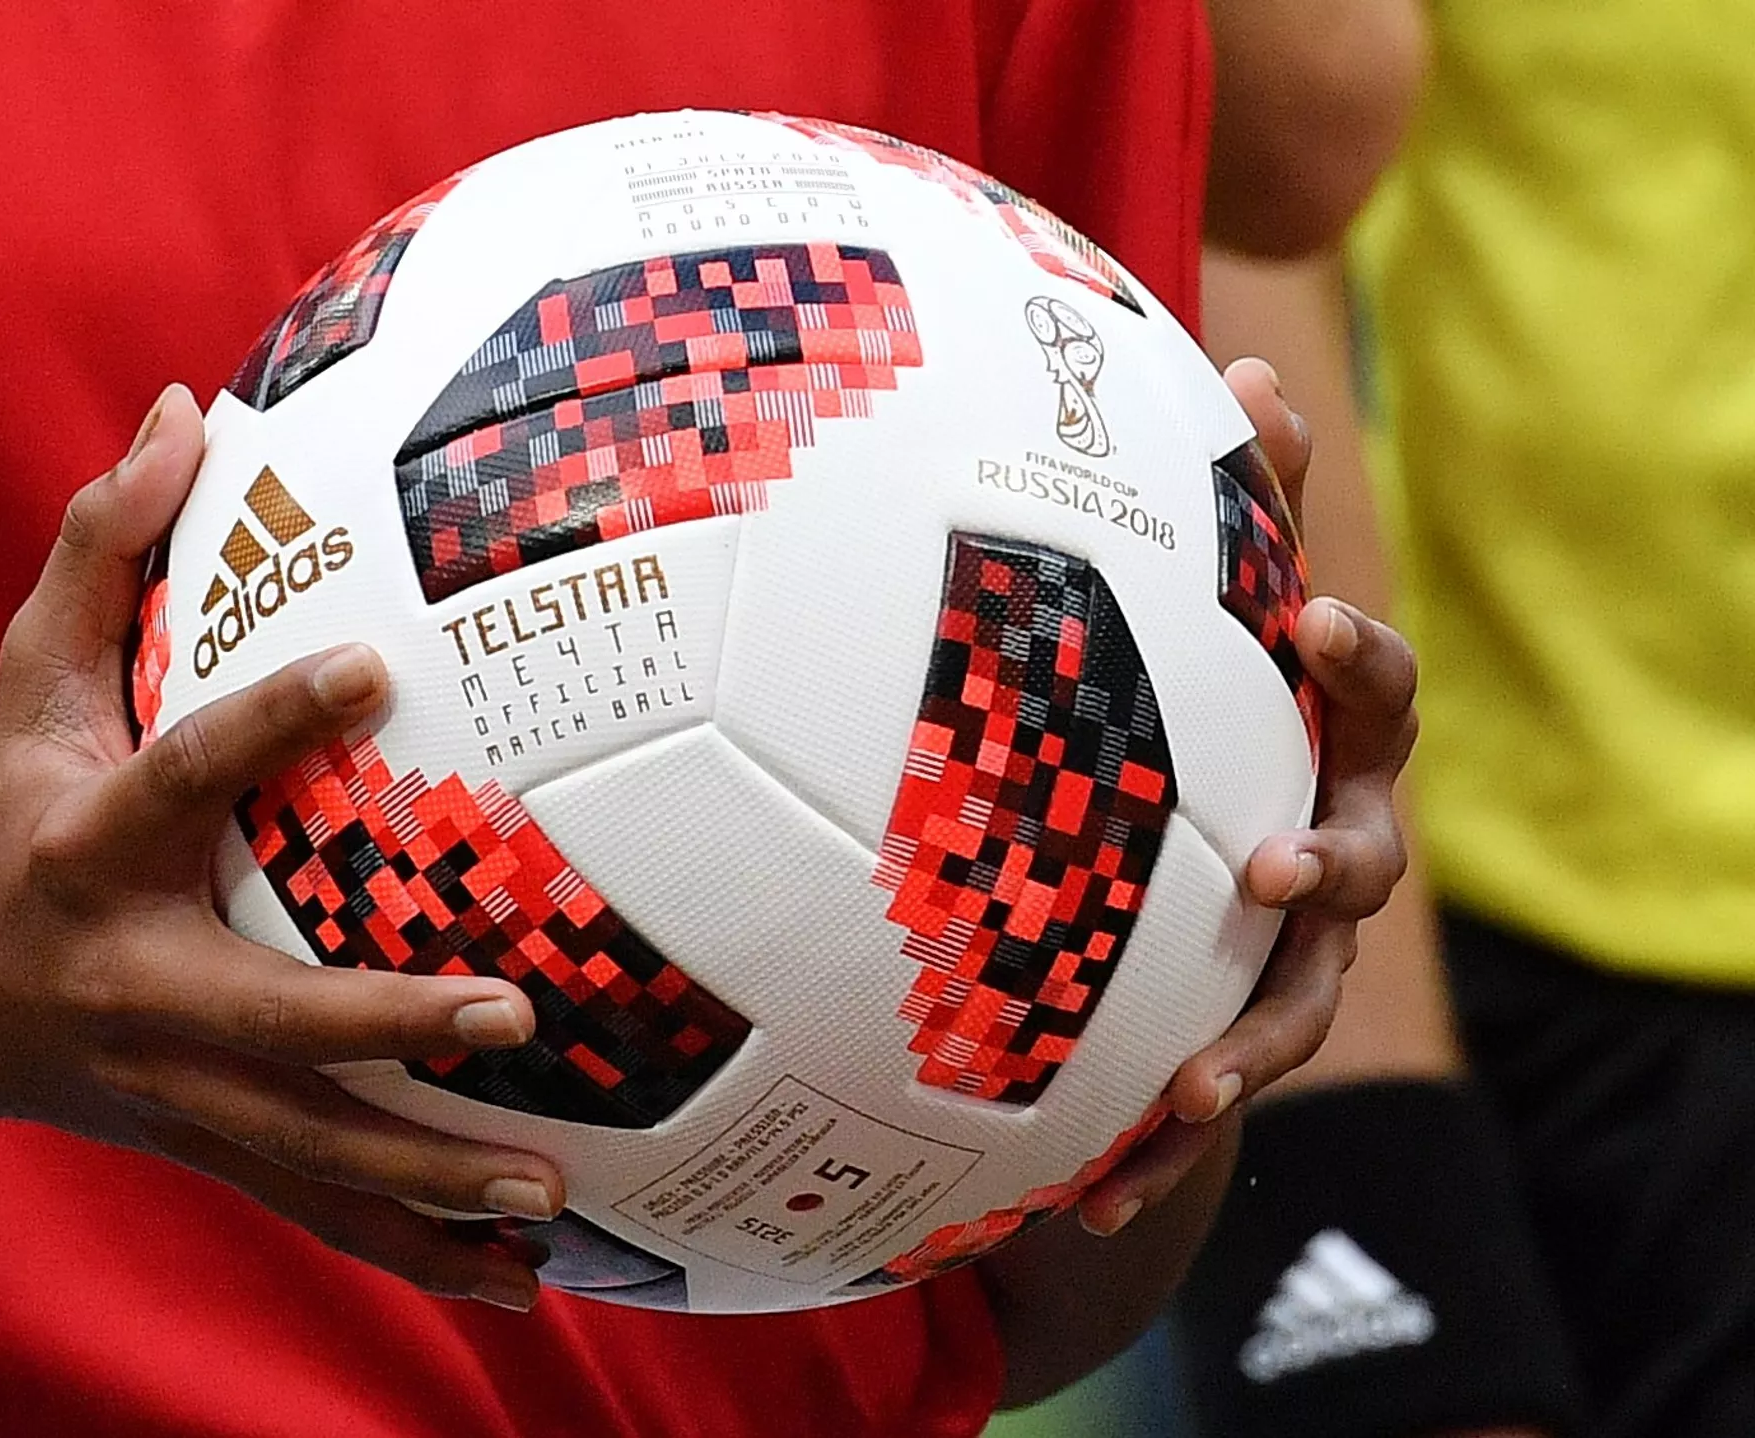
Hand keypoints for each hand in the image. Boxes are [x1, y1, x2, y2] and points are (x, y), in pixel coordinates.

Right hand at [0, 386, 562, 1306]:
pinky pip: (317, 1209)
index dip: (267, 720)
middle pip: (265, 1018)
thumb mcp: (31, 684)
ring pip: (304, 1153)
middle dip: (384, 1025)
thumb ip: (98, 550)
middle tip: (514, 1018)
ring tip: (545, 1205)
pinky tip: (514, 1283)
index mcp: (95, 849)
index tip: (369, 672)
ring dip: (424, 1183)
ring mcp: (174, 1087)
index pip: (185, 773)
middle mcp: (138, 982)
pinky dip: (411, 1251)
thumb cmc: (8, 816)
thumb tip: (184, 413)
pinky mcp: (207, 1144)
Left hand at [1076, 357, 1417, 1234]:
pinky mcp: (1234, 1031)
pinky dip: (1160, 1145)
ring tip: (1188, 1088)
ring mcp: (1289, 954)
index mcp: (1324, 737)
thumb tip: (1240, 358)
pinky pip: (1209, 1092)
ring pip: (1295, 1006)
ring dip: (1249, 1046)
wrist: (1194, 867)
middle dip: (1329, 869)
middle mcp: (1329, 844)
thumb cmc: (1205, 709)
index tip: (1316, 623)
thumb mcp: (1213, 612)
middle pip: (1363, 862)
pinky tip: (1094, 1196)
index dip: (1361, 658)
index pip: (1374, 693)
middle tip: (1276, 874)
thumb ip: (1237, 512)